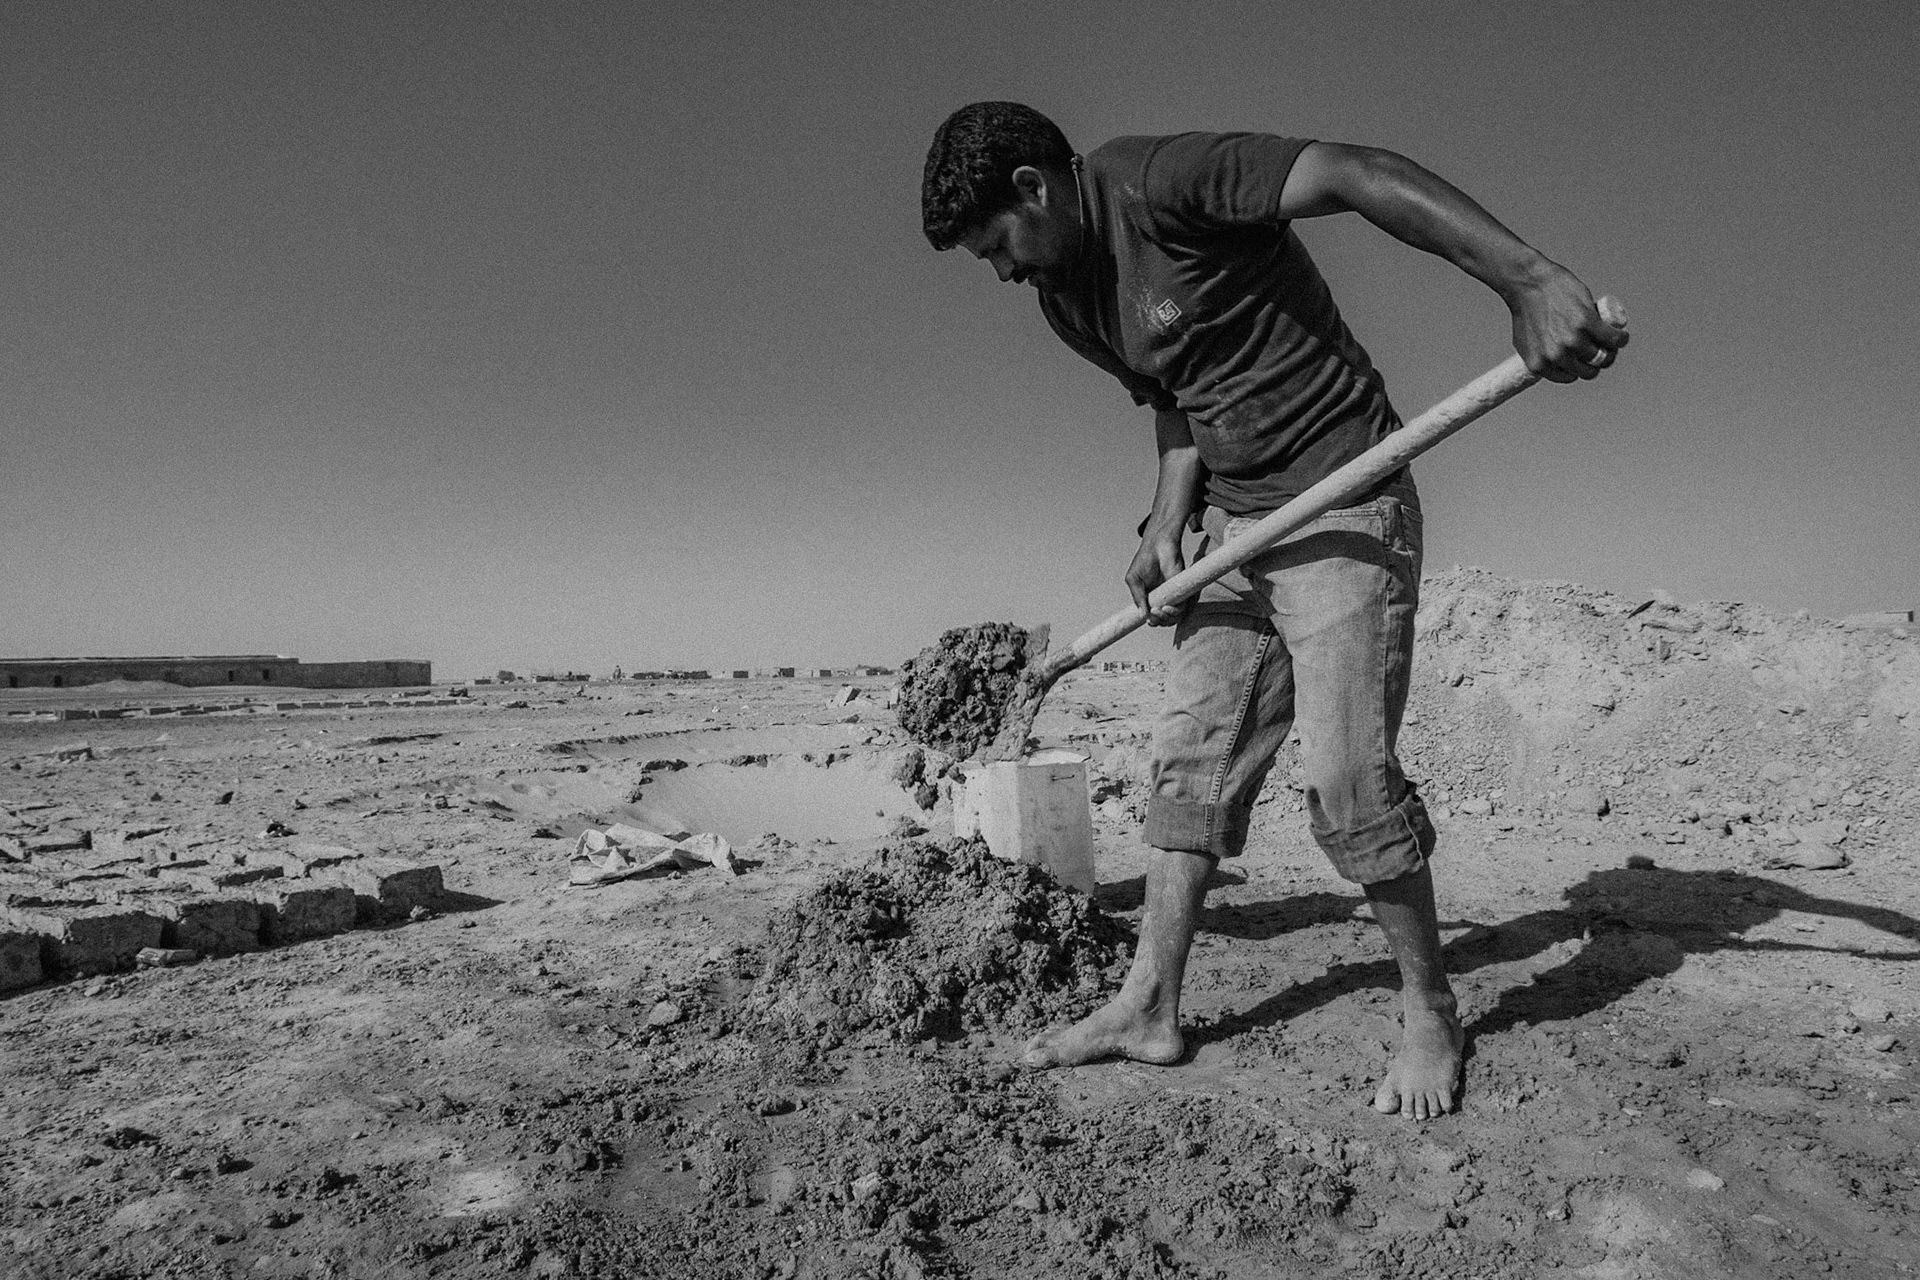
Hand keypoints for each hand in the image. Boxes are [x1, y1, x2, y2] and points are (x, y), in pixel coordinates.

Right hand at [1126, 530, 1186, 625]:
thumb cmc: (1144, 561)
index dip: (1151, 622)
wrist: (1158, 546)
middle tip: (1152, 616)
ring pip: (1173, 618)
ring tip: (1159, 611)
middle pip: (1162, 620)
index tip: (1148, 621)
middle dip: (1157, 622)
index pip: (1152, 617)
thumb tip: (1143, 615)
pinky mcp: (1182, 591)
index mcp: (1149, 598)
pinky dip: (1174, 612)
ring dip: (1165, 620)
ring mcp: (1172, 596)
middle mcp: (1162, 599)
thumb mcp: (1133, 580)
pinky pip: (1182, 608)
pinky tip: (1166, 607)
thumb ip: (1137, 597)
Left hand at [1509, 264, 1629, 382]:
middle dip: (1599, 362)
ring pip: (1603, 356)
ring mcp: (1572, 340)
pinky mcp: (1586, 322)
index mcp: (1540, 365)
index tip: (1585, 358)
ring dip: (1613, 351)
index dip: (1581, 368)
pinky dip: (1621, 339)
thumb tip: (1549, 364)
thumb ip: (1538, 355)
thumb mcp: (1526, 342)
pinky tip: (1623, 336)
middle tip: (1602, 349)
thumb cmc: (1526, 309)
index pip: (1571, 376)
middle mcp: (1556, 356)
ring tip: (1614, 342)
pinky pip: (1612, 338)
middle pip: (1589, 370)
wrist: (1527, 283)